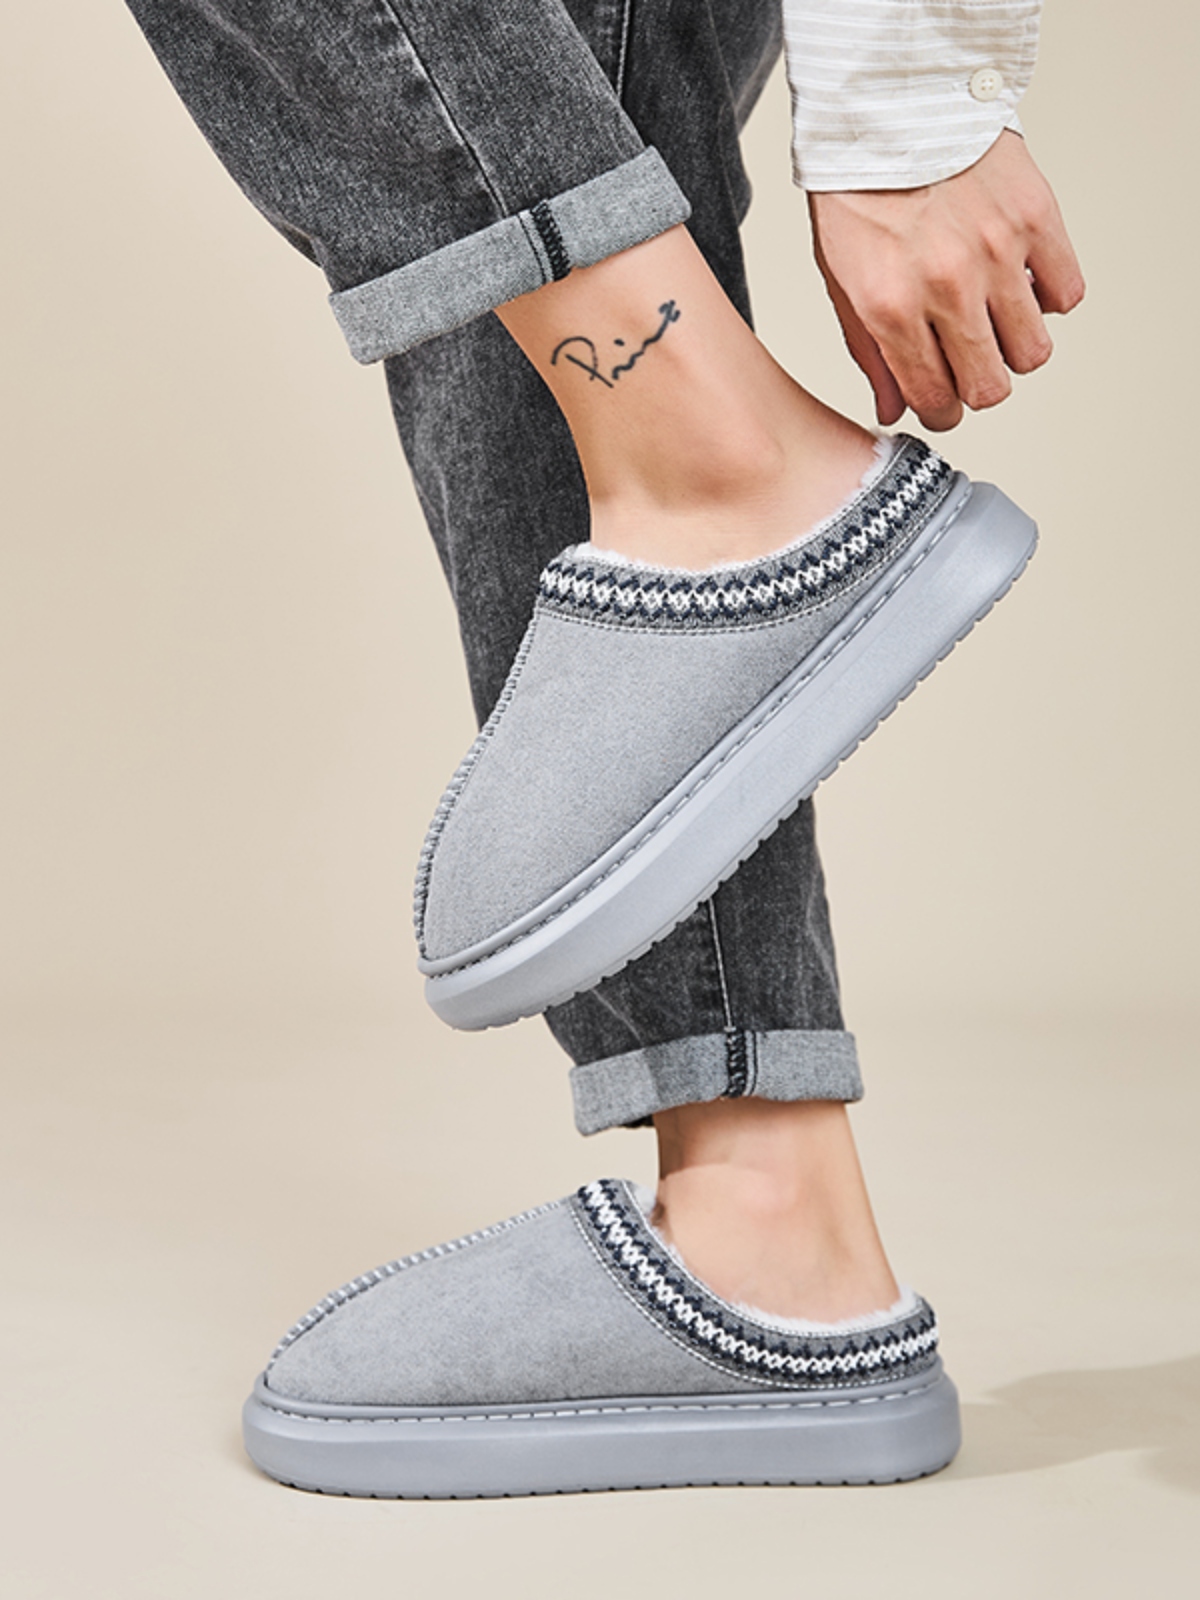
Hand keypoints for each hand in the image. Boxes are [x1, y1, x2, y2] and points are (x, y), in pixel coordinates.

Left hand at [808, 130, 1084, 430]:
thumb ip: (872, 354)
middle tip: (968, 363)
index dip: (941, 411)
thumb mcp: (843, 283)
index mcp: (892, 308)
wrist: (889, 112)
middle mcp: (947, 287)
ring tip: (994, 318)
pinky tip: (1020, 281)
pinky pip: (1066, 294)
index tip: (943, 402)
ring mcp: (996, 253)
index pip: (936, 398)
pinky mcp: (1035, 218)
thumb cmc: (858, 197)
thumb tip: (896, 412)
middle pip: (991, 386)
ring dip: (1015, 347)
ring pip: (1033, 351)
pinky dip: (1048, 298)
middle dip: (978, 386)